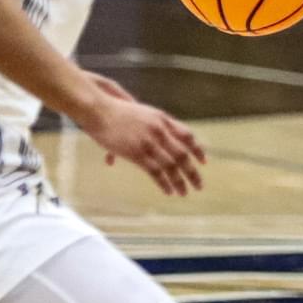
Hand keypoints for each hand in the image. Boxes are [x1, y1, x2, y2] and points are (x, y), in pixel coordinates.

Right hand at [81, 75, 205, 195]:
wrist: (99, 110)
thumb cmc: (116, 112)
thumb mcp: (142, 114)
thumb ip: (153, 126)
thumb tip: (157, 139)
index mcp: (163, 119)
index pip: (187, 135)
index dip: (197, 149)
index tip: (204, 162)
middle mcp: (160, 131)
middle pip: (183, 154)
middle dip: (192, 172)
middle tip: (199, 185)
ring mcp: (149, 142)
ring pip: (171, 165)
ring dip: (180, 181)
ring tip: (184, 192)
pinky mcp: (137, 153)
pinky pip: (156, 171)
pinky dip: (164, 183)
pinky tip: (169, 191)